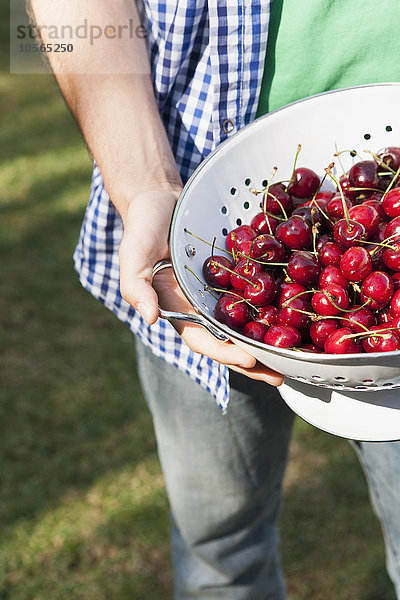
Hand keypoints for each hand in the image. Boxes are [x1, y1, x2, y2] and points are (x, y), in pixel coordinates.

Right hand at [119, 190, 283, 385]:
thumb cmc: (143, 228)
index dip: (224, 351)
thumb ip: (136, 286)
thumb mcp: (133, 254)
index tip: (249, 359)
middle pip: (229, 342)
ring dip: (267, 343)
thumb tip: (151, 319)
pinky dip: (272, 308)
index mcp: (178, 310)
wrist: (160, 201)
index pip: (201, 339)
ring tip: (292, 358)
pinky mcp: (234, 276)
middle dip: (253, 362)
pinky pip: (254, 295)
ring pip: (245, 324)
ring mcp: (219, 293)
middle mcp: (201, 308)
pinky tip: (294, 316)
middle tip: (280, 376)